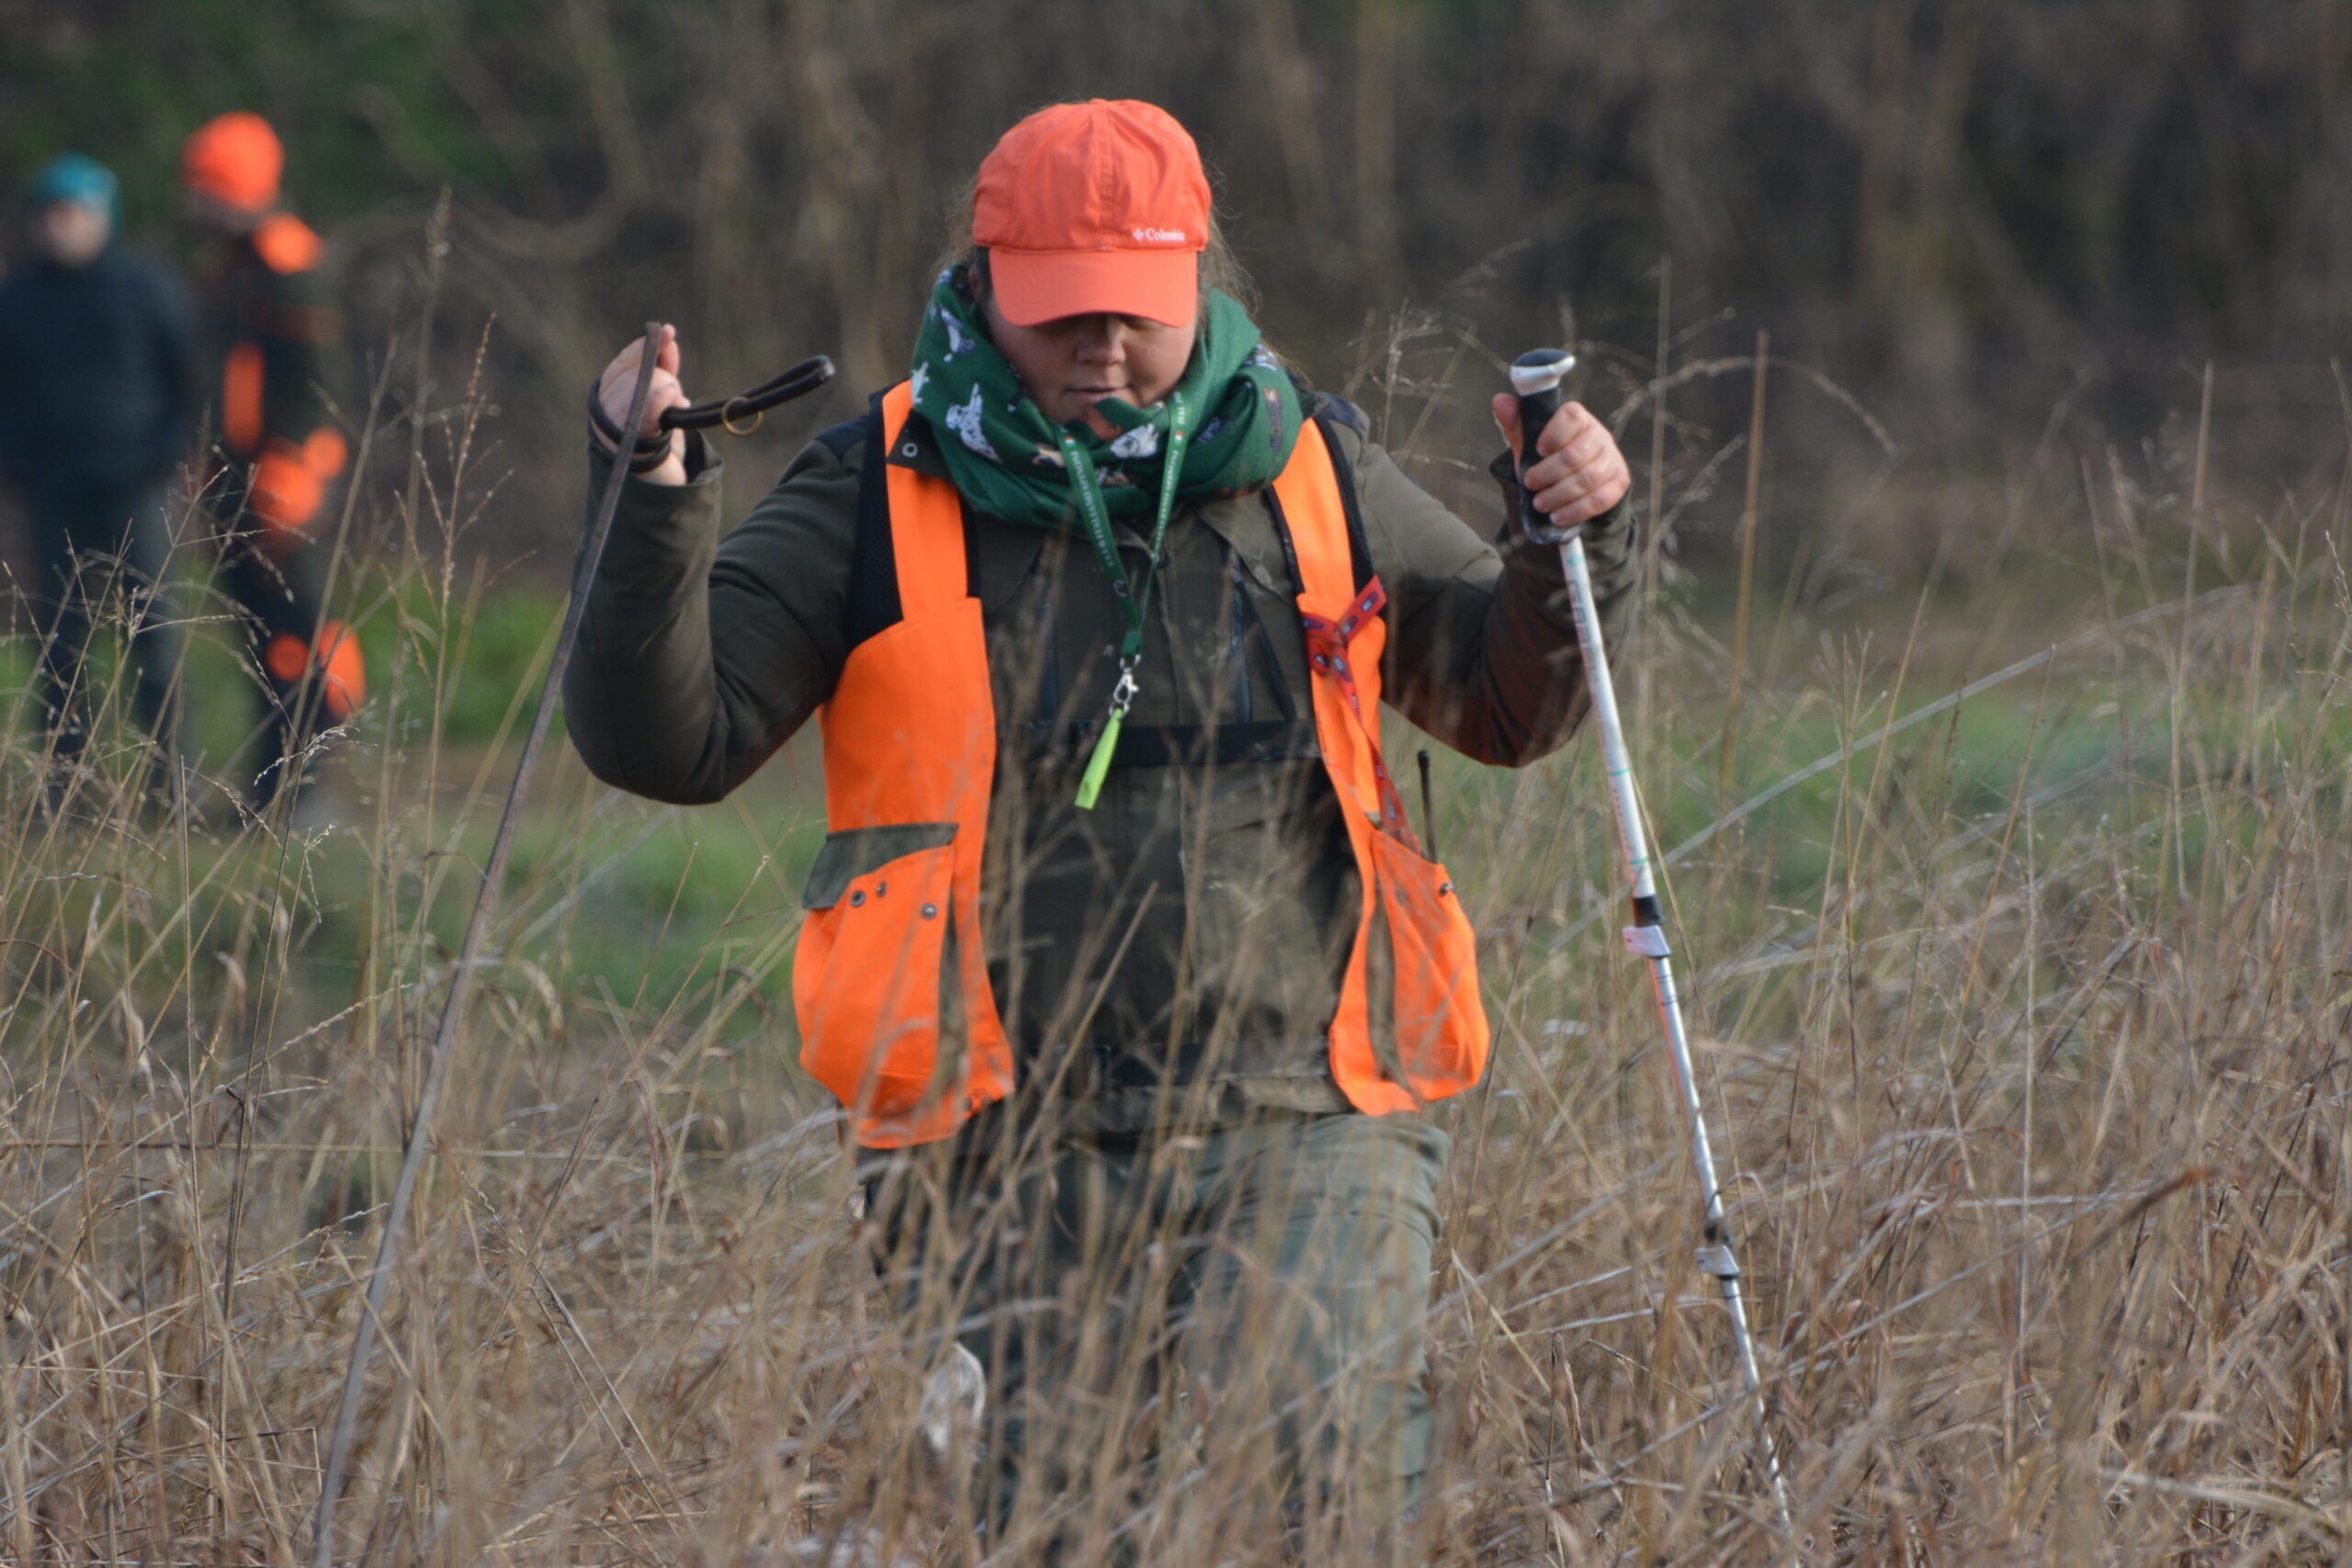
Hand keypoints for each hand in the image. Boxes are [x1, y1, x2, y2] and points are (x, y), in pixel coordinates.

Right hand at [596, 325, 689, 484]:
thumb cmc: (655, 438)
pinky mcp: (630, 446)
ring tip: (673, 412)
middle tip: (675, 398)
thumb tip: (667, 334)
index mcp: (606, 396)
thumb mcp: (660, 398)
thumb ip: (662, 368)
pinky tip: (673, 400)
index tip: (667, 332)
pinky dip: (660, 402)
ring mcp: (614, 429)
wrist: (654, 486)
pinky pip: (644, 413)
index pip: (624, 363)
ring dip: (667, 396)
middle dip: (662, 380)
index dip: (645, 347)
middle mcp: (604, 411)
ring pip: (643, 390)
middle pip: (636, 377)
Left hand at [1489, 393, 1630, 527]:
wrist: (1576, 480)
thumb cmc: (1550, 457)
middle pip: (1576, 454)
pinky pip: (1601, 499)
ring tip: (1540, 504)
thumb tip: (1499, 400)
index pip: (1572, 416)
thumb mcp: (1530, 443)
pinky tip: (1558, 516)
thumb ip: (1517, 424)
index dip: (1555, 433)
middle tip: (1529, 483)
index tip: (1538, 450)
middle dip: (1549, 472)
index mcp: (1579, 419)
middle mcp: (1600, 435)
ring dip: (1560, 494)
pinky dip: (1576, 510)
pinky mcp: (1619, 483)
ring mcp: (1612, 459)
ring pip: (1588, 478)